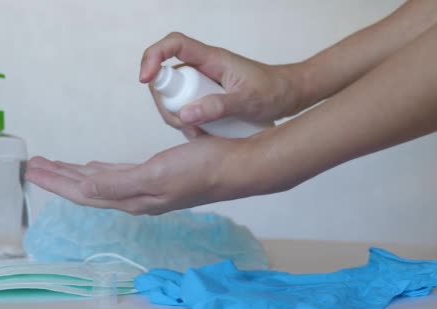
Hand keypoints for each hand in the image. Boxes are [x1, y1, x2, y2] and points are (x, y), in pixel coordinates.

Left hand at [25, 136, 275, 214]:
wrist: (236, 166)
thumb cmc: (202, 169)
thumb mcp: (157, 174)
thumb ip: (119, 184)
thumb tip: (84, 191)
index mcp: (131, 198)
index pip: (83, 193)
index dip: (55, 182)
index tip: (32, 170)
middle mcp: (134, 196)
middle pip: (86, 188)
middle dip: (58, 177)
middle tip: (33, 165)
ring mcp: (145, 188)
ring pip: (99, 181)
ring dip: (75, 173)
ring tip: (54, 165)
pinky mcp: (156, 176)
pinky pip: (117, 175)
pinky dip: (99, 170)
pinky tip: (94, 166)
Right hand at [140, 32, 304, 138]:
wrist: (290, 96)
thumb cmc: (274, 92)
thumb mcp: (247, 102)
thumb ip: (217, 107)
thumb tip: (185, 115)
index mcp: (211, 59)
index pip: (173, 45)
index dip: (153, 57)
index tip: (145, 78)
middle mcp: (203, 68)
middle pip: (166, 78)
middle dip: (167, 104)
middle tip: (184, 126)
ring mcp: (203, 84)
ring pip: (175, 97)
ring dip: (179, 118)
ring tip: (200, 134)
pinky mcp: (206, 97)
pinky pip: (187, 109)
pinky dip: (190, 124)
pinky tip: (204, 136)